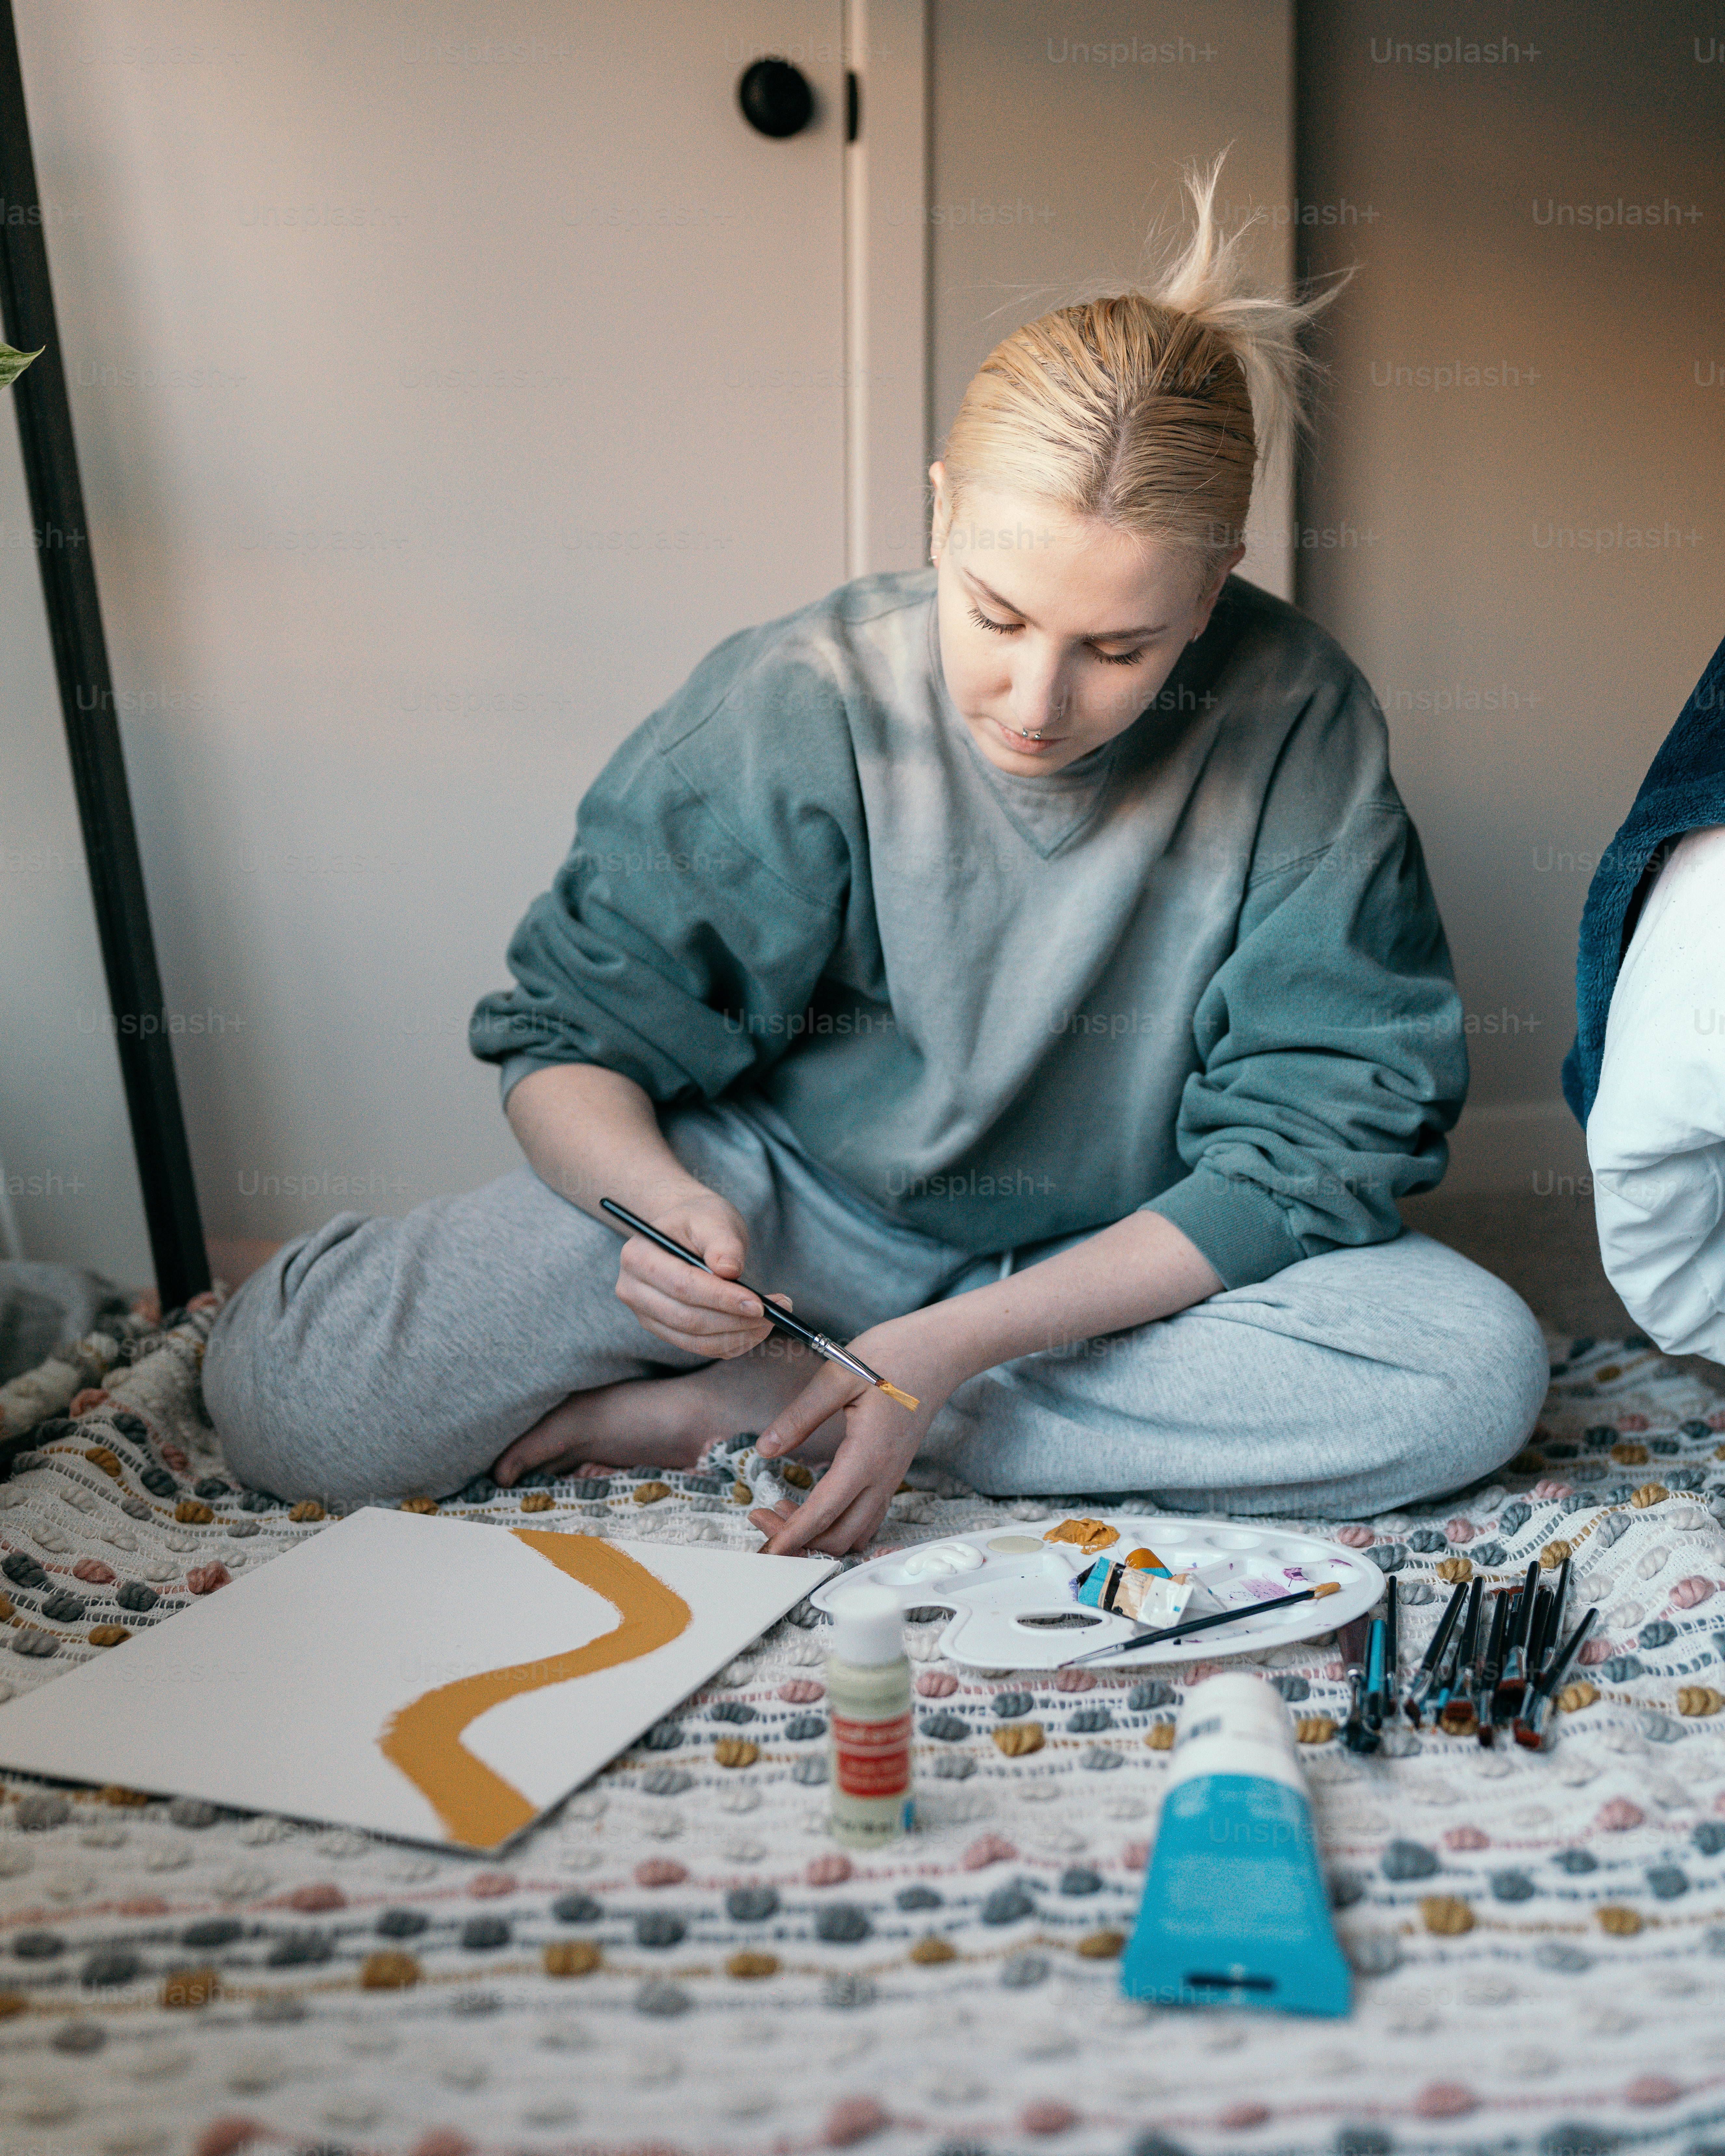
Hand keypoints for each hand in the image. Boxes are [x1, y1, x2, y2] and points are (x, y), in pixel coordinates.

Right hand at [613, 1190, 787, 1359]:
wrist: (689, 1232)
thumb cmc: (701, 1220)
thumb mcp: (714, 1219)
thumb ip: (722, 1241)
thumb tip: (729, 1270)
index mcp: (638, 1256)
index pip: (682, 1286)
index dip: (721, 1298)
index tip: (759, 1303)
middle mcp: (633, 1290)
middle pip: (687, 1318)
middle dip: (734, 1320)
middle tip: (775, 1312)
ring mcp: (646, 1315)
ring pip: (694, 1339)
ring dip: (737, 1335)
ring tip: (772, 1319)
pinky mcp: (665, 1331)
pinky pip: (700, 1348)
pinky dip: (731, 1343)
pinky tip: (755, 1329)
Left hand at [747, 1315, 966, 1556]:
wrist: (939, 1351)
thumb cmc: (893, 1355)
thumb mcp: (838, 1376)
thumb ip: (800, 1415)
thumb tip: (766, 1448)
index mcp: (867, 1456)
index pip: (824, 1512)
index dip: (791, 1535)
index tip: (766, 1550)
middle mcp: (883, 1476)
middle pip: (839, 1535)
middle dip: (799, 1539)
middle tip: (759, 1516)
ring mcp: (891, 1477)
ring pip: (855, 1531)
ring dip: (819, 1534)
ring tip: (782, 1510)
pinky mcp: (892, 1472)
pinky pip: (867, 1516)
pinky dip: (838, 1523)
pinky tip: (814, 1504)